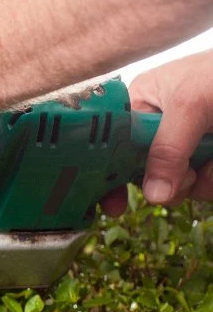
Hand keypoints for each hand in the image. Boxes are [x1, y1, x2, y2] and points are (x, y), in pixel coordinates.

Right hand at [101, 50, 212, 215]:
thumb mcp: (190, 105)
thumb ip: (166, 148)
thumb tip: (153, 195)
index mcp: (140, 105)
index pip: (111, 145)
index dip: (109, 176)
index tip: (114, 206)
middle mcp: (160, 128)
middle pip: (147, 173)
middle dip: (171, 179)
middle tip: (188, 174)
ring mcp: (188, 145)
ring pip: (181, 185)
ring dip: (203, 180)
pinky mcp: (209, 157)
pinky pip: (206, 185)